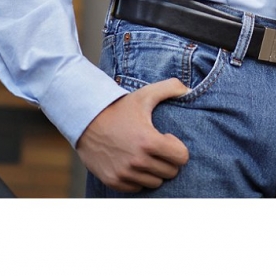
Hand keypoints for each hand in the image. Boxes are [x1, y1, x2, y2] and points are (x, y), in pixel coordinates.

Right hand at [76, 77, 190, 191]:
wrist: (86, 120)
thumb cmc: (119, 108)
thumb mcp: (144, 95)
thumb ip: (170, 87)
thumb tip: (189, 90)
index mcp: (149, 141)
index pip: (182, 157)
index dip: (177, 148)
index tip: (166, 138)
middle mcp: (138, 161)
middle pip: (170, 172)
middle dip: (168, 159)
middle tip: (157, 147)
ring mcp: (125, 173)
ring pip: (155, 182)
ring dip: (154, 171)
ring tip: (146, 155)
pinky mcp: (114, 181)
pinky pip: (138, 188)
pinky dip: (139, 178)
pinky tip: (134, 163)